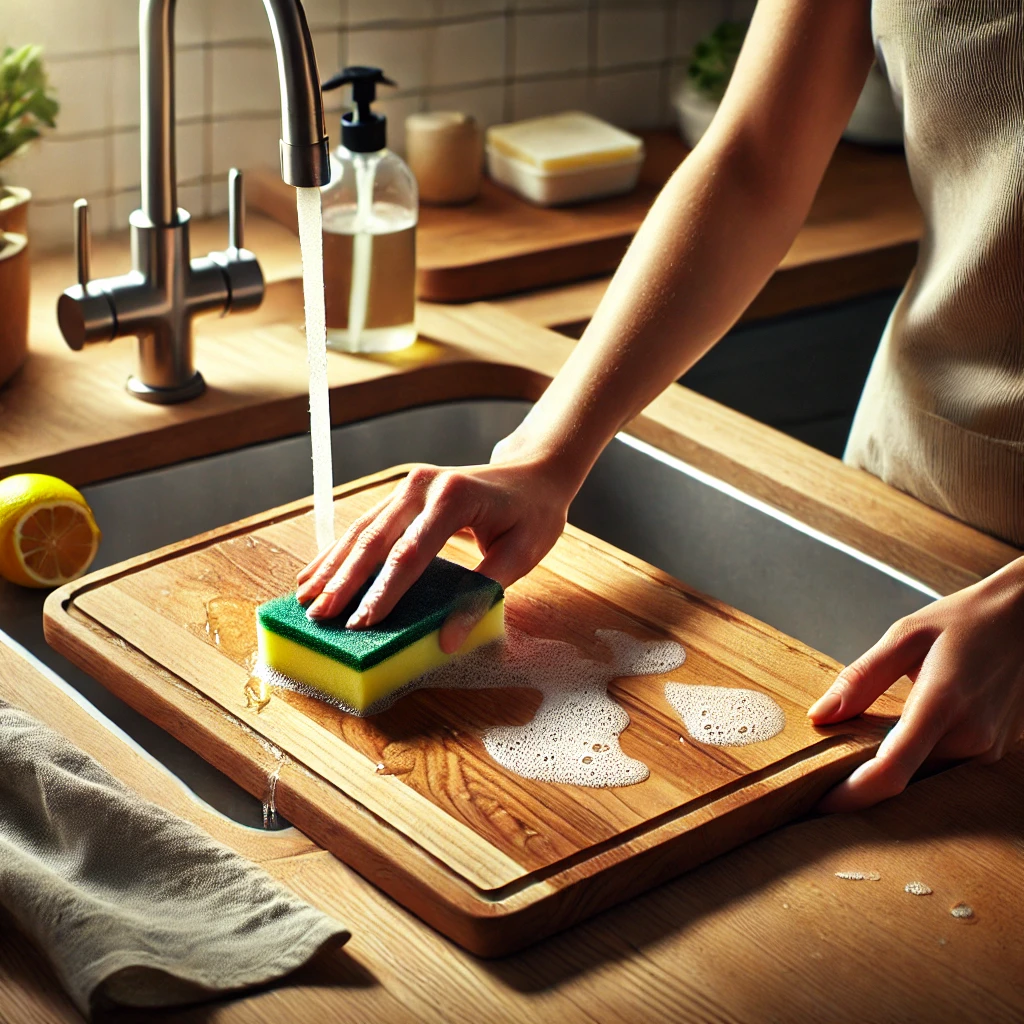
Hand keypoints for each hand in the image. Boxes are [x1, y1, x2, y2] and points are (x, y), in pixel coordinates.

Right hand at [295, 458, 571, 652]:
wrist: (535, 472)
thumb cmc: (533, 514)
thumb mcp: (521, 556)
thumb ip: (481, 595)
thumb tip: (447, 640)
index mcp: (453, 498)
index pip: (410, 553)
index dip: (383, 592)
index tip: (362, 624)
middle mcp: (423, 486)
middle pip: (376, 540)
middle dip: (344, 582)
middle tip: (320, 617)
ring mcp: (410, 485)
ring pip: (362, 531)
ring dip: (333, 566)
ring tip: (306, 599)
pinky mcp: (404, 492)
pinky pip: (367, 525)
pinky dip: (341, 552)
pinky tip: (318, 573)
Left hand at [809, 556, 1023, 812]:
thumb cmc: (967, 619)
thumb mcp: (906, 635)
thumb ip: (862, 678)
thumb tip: (821, 715)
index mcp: (943, 703)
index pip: (893, 769)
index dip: (853, 794)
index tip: (820, 804)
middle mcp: (972, 735)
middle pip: (906, 778)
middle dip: (863, 783)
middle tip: (822, 780)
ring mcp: (988, 747)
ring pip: (925, 775)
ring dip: (890, 772)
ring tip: (850, 760)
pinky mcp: (994, 749)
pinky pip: (945, 765)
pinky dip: (916, 761)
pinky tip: (893, 744)